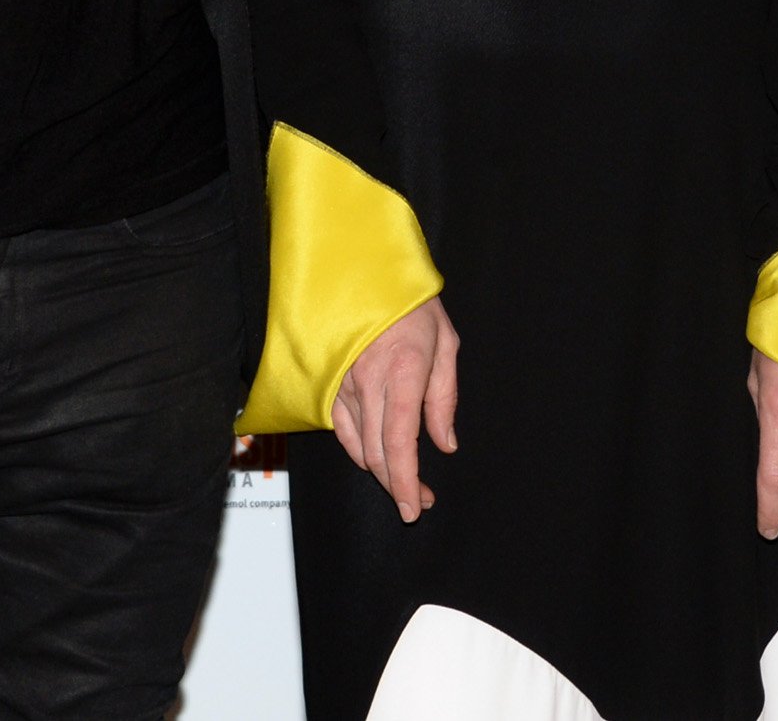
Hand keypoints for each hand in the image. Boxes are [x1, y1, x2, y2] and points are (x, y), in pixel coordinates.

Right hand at [332, 298, 457, 522]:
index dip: (406, 483)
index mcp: (403, 372)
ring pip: (358, 446)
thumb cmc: (411, 303)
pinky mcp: (331, 382)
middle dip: (397, 486)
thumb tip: (446, 444)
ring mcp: (345, 384)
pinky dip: (357, 451)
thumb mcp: (446, 342)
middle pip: (378, 453)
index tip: (414, 507)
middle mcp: (368, 383)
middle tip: (417, 501)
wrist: (364, 271)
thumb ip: (444, 398)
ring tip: (402, 483)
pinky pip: (341, 430)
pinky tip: (373, 459)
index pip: (401, 444)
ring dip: (380, 472)